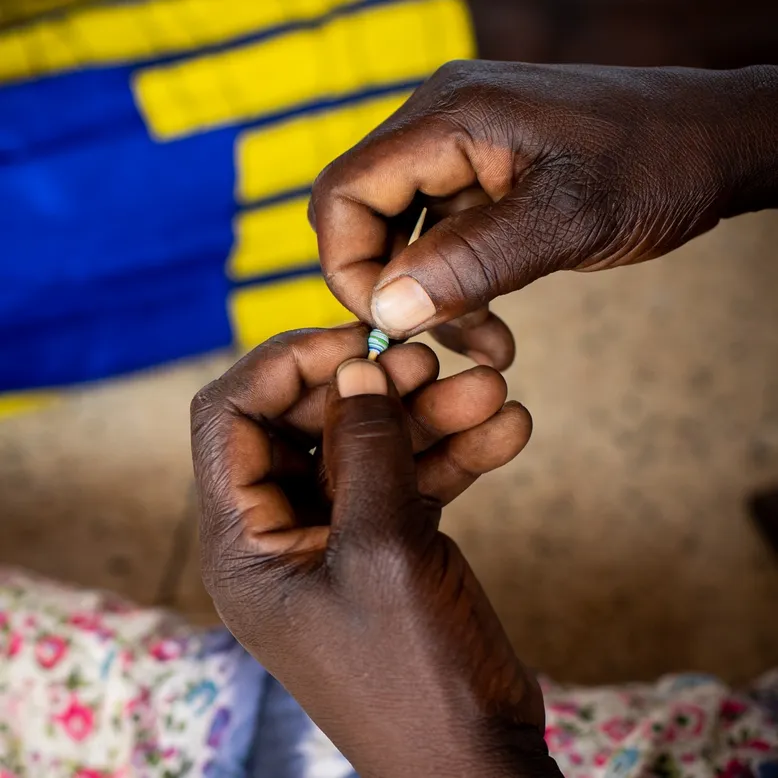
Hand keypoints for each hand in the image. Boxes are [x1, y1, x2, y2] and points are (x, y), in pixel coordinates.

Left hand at [192, 325, 559, 777]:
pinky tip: (506, 430)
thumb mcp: (383, 550)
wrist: (478, 761)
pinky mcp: (388, 544)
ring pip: (370, 448)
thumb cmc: (414, 677)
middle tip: (429, 360)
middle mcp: (281, 532)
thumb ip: (368, 448)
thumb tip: (357, 365)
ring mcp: (339, 537)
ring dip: (427, 417)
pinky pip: (409, 480)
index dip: (284, 367)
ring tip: (490, 390)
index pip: (230, 418)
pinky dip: (452, 454)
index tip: (352, 338)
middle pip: (310, 425)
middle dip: (371, 387)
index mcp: (244, 540)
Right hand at [310, 61, 776, 368]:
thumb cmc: (659, 164)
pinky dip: (462, 291)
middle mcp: (441, 126)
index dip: (348, 267)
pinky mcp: (485, 181)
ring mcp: (462, 153)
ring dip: (435, 302)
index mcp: (448, 118)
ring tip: (490, 349)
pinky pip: (446, 243)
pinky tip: (498, 331)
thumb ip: (470, 263)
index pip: (344, 193)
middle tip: (432, 344)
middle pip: (364, 217)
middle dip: (392, 291)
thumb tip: (386, 308)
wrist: (718, 142)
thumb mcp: (566, 221)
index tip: (391, 327)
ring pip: (406, 240)